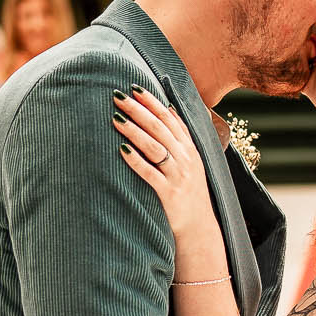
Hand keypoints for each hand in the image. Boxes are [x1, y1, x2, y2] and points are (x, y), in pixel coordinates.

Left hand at [113, 89, 222, 275]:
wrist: (199, 228)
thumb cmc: (188, 193)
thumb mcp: (190, 162)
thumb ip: (180, 137)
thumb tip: (169, 108)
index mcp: (190, 149)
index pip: (170, 118)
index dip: (152, 102)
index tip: (134, 88)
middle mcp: (186, 159)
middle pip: (159, 128)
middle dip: (138, 110)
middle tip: (117, 96)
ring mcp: (179, 176)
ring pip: (155, 147)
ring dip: (134, 131)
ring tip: (115, 118)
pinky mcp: (169, 194)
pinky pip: (150, 174)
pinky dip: (136, 161)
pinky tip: (121, 151)